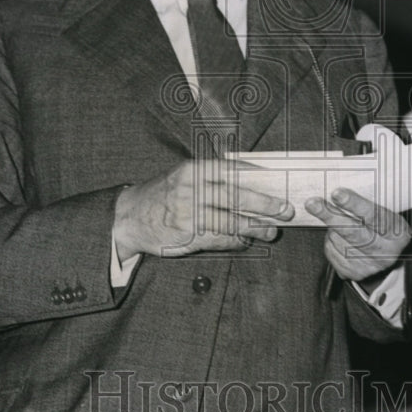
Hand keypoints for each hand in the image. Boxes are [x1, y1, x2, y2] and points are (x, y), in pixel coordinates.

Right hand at [114, 159, 294, 258]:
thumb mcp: (180, 176)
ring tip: (271, 231)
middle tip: (284, 209)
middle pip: (236, 196)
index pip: (231, 169)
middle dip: (264, 204)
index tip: (275, 181)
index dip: (256, 175)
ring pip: (231, 220)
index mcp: (192, 169)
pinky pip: (220, 239)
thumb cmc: (160, 195)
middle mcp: (190, 189)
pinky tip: (246, 241)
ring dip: (255, 228)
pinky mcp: (187, 235)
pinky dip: (236, 241)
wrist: (128, 217)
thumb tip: (250, 182)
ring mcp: (188, 213)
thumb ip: (209, 176)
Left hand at [304, 188, 411, 284]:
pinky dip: (330, 239)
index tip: (337, 193)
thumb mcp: (384, 213)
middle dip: (331, 216)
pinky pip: (331, 251)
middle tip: (312, 203)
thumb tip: (338, 191)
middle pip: (353, 233)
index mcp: (397, 232)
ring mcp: (370, 265)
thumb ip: (367, 204)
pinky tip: (339, 236)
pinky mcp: (354, 273)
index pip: (375, 216)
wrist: (385, 253)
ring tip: (339, 221)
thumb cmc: (381, 225)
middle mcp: (385, 252)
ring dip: (331, 227)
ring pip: (338, 240)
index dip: (355, 204)